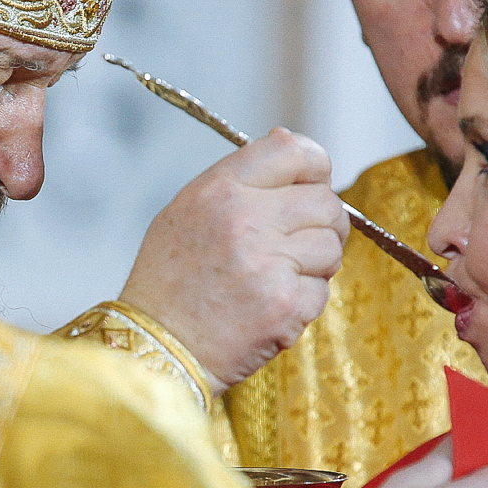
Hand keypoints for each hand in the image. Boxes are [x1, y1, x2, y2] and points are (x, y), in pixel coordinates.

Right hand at [119, 128, 349, 394]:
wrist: (155, 348)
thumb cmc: (169, 281)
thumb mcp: (187, 211)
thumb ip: (240, 176)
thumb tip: (289, 139)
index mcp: (220, 190)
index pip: (294, 152)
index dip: (315, 166)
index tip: (314, 183)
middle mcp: (246, 220)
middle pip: (325, 201)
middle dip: (322, 222)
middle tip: (301, 243)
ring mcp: (269, 263)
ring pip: (331, 247)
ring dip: (315, 264)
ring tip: (278, 277)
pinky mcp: (285, 305)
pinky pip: (322, 291)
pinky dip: (304, 301)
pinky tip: (270, 307)